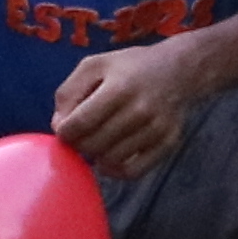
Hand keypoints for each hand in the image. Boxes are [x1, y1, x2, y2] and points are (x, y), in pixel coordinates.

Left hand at [46, 35, 196, 184]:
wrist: (178, 70)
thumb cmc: (128, 68)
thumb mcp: (93, 66)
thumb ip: (68, 93)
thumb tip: (59, 126)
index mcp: (120, 88)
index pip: (80, 123)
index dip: (64, 131)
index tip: (64, 129)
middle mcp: (141, 111)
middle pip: (94, 145)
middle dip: (79, 144)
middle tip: (81, 135)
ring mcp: (157, 129)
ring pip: (111, 160)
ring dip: (96, 155)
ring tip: (97, 140)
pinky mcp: (168, 144)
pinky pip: (134, 171)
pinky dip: (115, 170)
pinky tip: (110, 156)